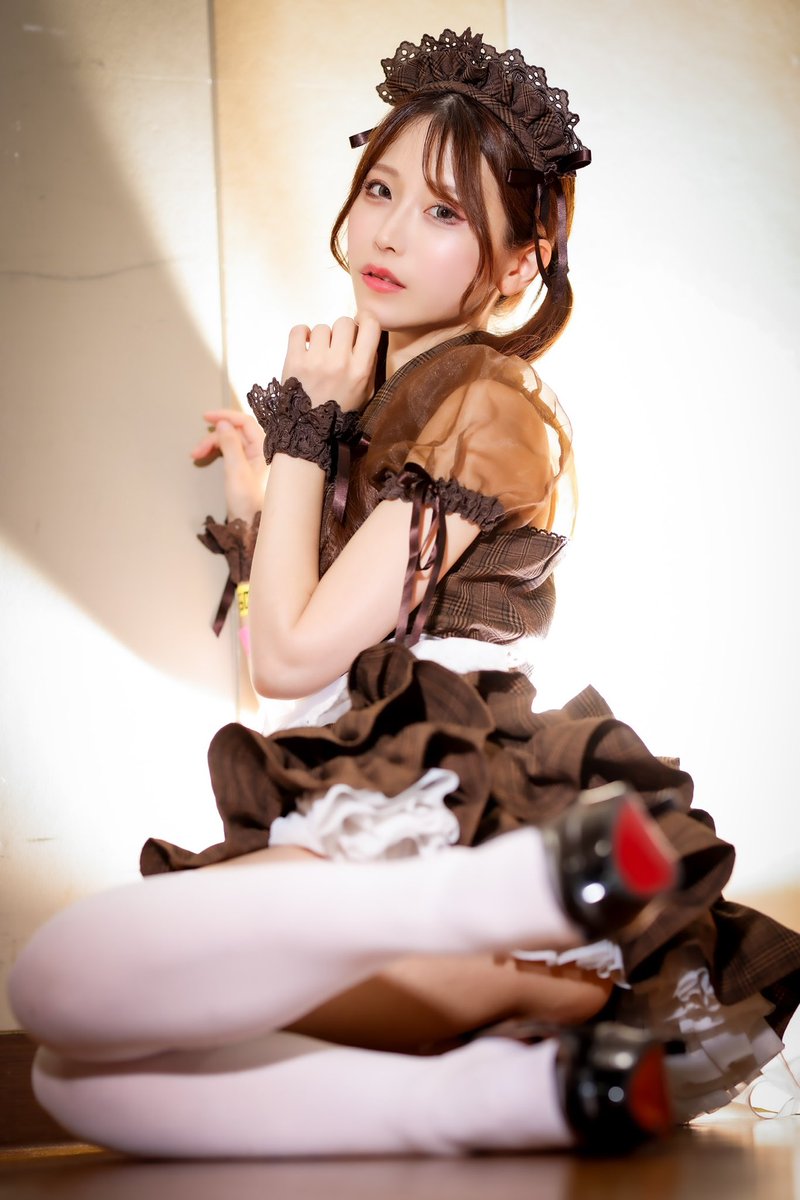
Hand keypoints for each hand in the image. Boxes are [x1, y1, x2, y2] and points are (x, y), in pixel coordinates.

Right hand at [192, 408, 266, 522]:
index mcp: (266, 449)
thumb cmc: (250, 504)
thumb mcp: (236, 471)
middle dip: (213, 437)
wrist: (254, 530)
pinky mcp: (248, 471)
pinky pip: (232, 454)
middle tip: (196, 450)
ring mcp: (255, 462)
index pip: (245, 422)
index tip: (206, 417)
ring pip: (231, 443)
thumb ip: (230, 444)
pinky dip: (218, 454)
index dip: (225, 416)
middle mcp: (263, 452)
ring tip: (197, 456)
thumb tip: (223, 423)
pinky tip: (207, 458)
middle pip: (235, 433)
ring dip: (213, 446)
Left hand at [282, 313, 381, 411]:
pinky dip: (301, 335)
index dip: (365, 321)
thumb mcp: (365, 393)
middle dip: (341, 331)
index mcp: (360, 370)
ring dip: (320, 338)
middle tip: (336, 346)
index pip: (371, 325)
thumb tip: (367, 337)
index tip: (358, 329)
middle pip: (344, 322)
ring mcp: (316, 361)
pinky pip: (298, 330)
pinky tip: (305, 346)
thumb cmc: (339, 412)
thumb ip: (370, 365)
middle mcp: (340, 362)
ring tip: (318, 354)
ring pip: (321, 327)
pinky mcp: (294, 361)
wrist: (308, 431)